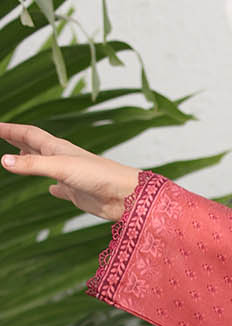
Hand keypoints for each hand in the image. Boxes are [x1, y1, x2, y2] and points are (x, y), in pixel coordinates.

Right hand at [0, 120, 139, 219]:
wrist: (126, 196)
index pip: (28, 134)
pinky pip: (61, 188)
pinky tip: (51, 190)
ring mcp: (70, 176)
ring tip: (19, 159)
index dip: (10, 130)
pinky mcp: (78, 193)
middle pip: (34, 146)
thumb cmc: (98, 176)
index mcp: (56, 148)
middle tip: (3, 136)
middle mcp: (62, 159)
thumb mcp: (60, 167)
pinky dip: (53, 188)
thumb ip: (32, 166)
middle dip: (17, 140)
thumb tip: (2, 161)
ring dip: (32, 161)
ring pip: (45, 166)